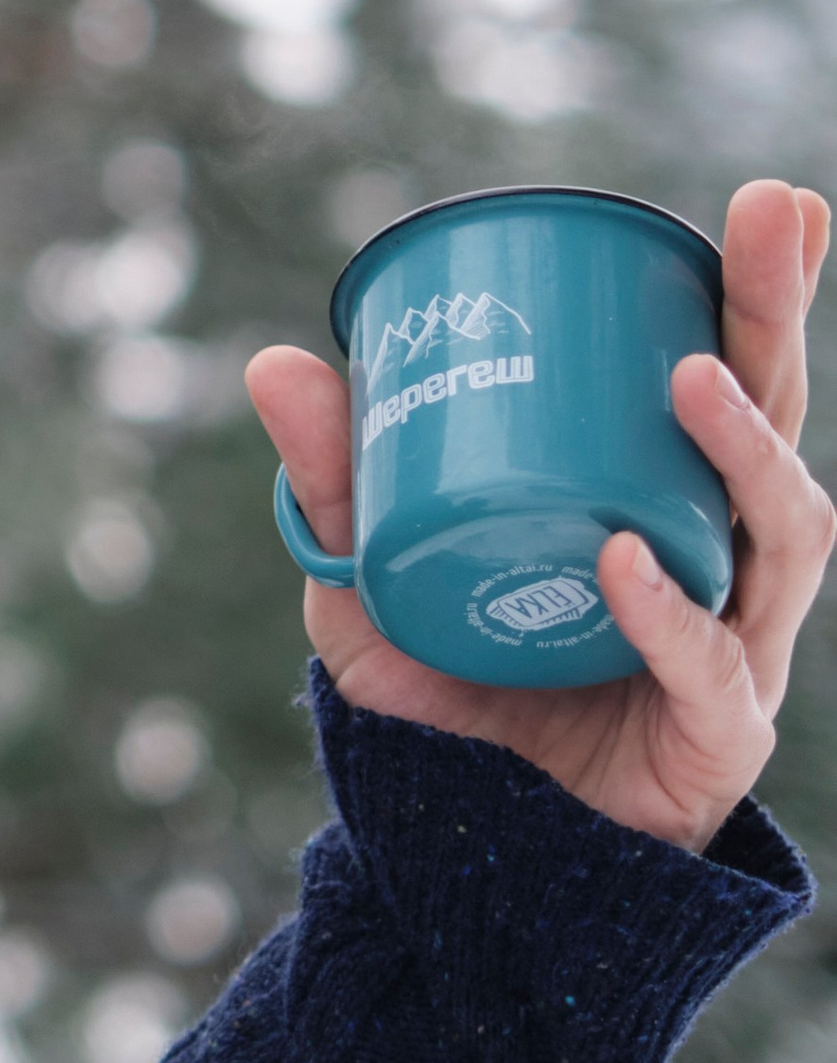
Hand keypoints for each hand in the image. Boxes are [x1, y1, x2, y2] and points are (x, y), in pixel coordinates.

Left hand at [247, 178, 834, 853]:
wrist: (471, 861)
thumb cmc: (456, 705)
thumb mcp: (373, 582)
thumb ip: (337, 485)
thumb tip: (279, 359)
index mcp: (671, 504)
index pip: (736, 378)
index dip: (757, 291)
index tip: (770, 202)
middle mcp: (723, 562)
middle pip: (780, 421)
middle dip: (779, 315)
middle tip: (776, 215)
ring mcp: (735, 649)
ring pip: (782, 532)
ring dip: (747, 448)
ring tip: (691, 375)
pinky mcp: (714, 739)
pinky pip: (708, 666)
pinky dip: (665, 612)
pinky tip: (622, 559)